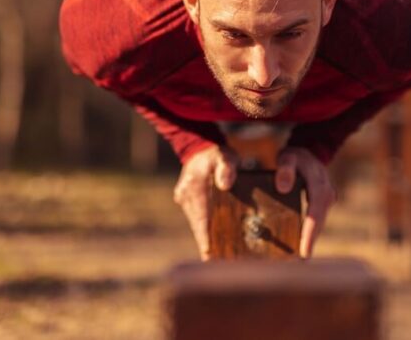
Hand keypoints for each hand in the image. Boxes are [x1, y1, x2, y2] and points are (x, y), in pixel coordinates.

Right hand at [172, 144, 237, 260]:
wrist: (199, 147)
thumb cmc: (216, 154)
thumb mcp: (225, 157)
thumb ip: (227, 169)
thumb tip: (226, 184)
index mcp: (193, 189)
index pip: (200, 221)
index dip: (205, 240)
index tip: (209, 258)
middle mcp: (186, 197)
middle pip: (198, 227)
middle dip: (207, 244)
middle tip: (217, 264)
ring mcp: (184, 199)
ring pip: (196, 224)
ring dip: (205, 237)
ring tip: (215, 259)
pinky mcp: (186, 200)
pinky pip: (196, 218)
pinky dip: (204, 228)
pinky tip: (213, 240)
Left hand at [275, 147, 334, 258]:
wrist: (308, 152)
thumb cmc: (295, 156)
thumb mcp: (288, 157)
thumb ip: (285, 168)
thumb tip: (283, 188)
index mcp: (319, 184)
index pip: (316, 211)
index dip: (310, 232)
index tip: (305, 252)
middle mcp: (327, 194)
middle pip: (319, 222)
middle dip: (310, 241)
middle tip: (300, 262)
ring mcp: (327, 199)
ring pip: (319, 223)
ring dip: (311, 239)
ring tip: (299, 259)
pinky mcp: (323, 204)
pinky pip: (317, 220)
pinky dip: (310, 232)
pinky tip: (300, 245)